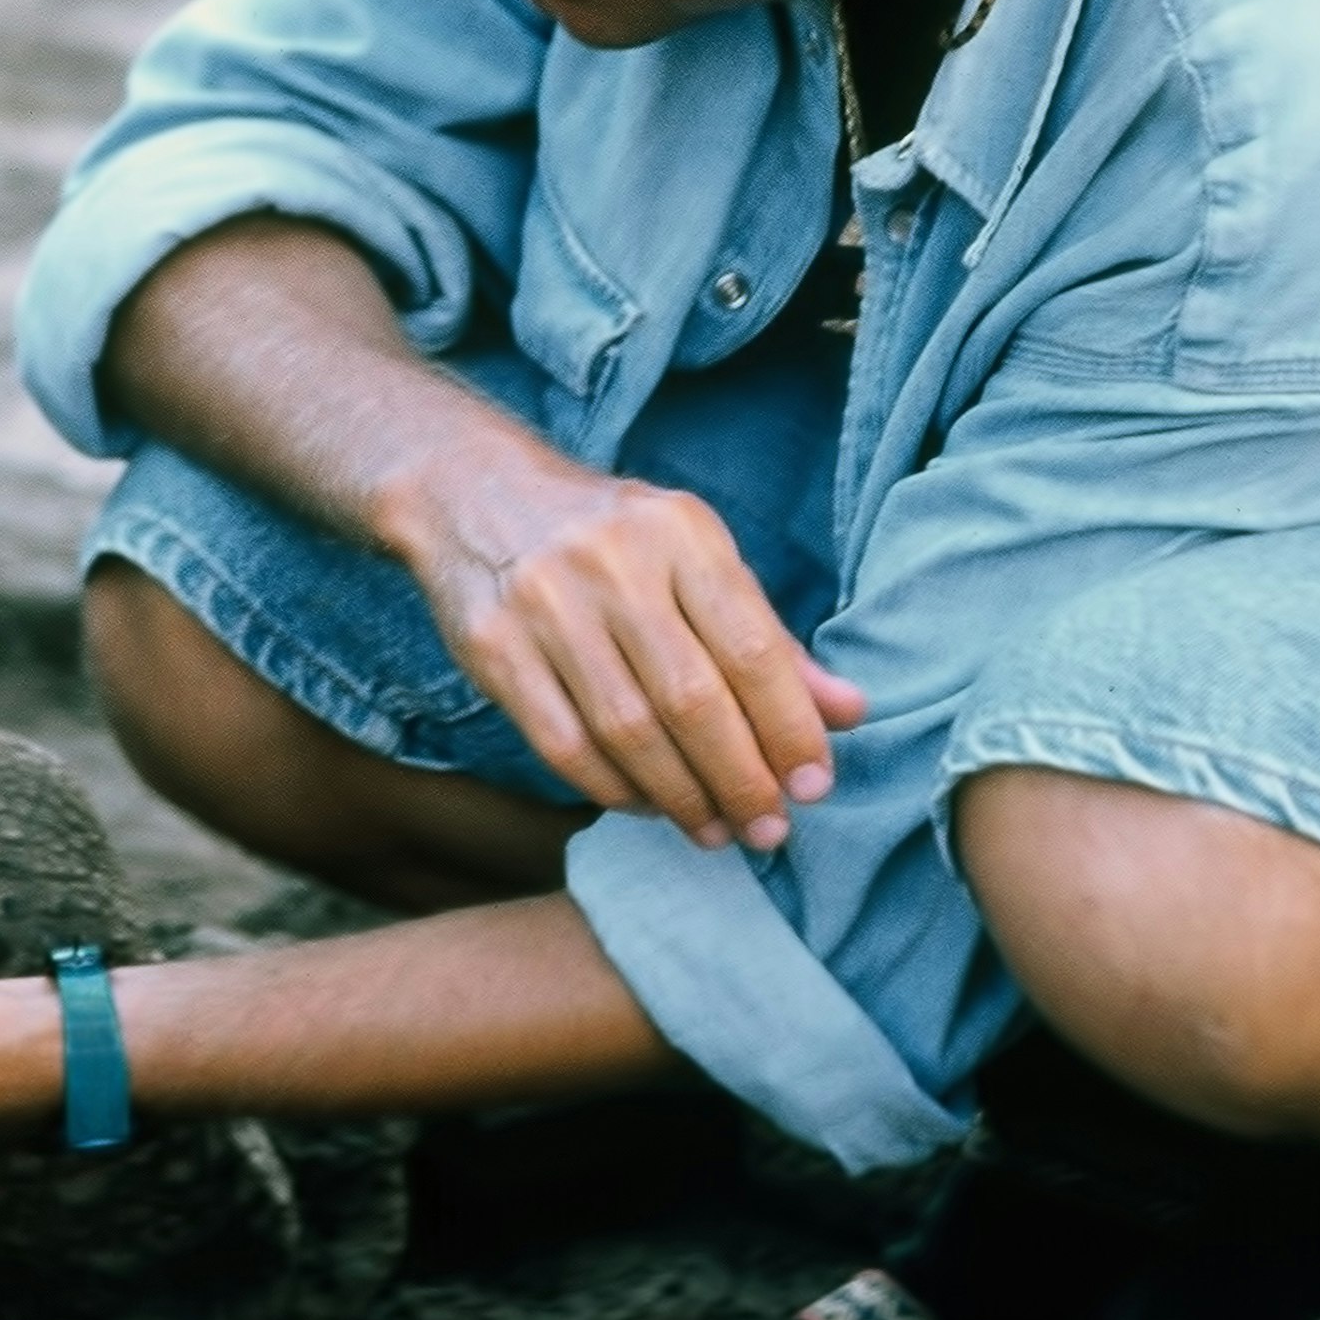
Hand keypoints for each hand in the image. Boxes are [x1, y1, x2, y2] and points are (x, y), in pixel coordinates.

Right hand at [377, 445, 868, 851]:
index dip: (789, 727)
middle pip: (691, 700)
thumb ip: (768, 636)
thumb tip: (847, 713)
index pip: (751, 648)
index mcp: (680, 534)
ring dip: (682, 796)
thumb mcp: (694, 556)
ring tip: (715, 829)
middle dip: (741, 777)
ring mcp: (546, 605)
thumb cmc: (610, 535)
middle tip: (769, 828)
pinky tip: (647, 804)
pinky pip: (564, 744)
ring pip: (628, 731)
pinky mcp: (493, 648)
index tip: (815, 784)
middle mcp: (613, 564)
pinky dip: (613, 788)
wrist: (473, 490)